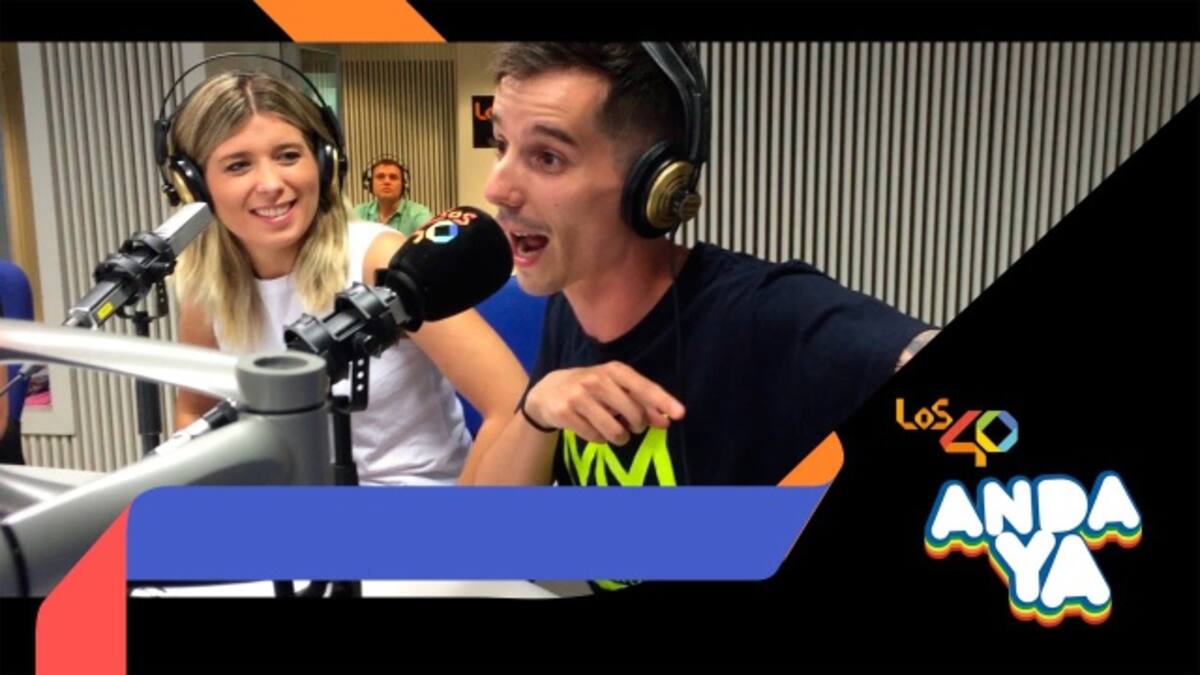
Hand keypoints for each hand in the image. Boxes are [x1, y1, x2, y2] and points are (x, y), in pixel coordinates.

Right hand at [523, 361, 685, 444]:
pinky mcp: (565, 412)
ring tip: (614, 431)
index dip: (663, 401)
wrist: (548, 390)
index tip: (680, 414)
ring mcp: (579, 396)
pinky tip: (593, 429)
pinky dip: (599, 439)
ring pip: (614, 430)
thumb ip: (642, 403)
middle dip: (638, 426)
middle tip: (632, 425)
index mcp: (613, 370)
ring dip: (620, 437)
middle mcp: (596, 380)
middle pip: (633, 414)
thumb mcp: (615, 389)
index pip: (643, 386)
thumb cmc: (591, 389)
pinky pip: (595, 437)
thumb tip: (666, 421)